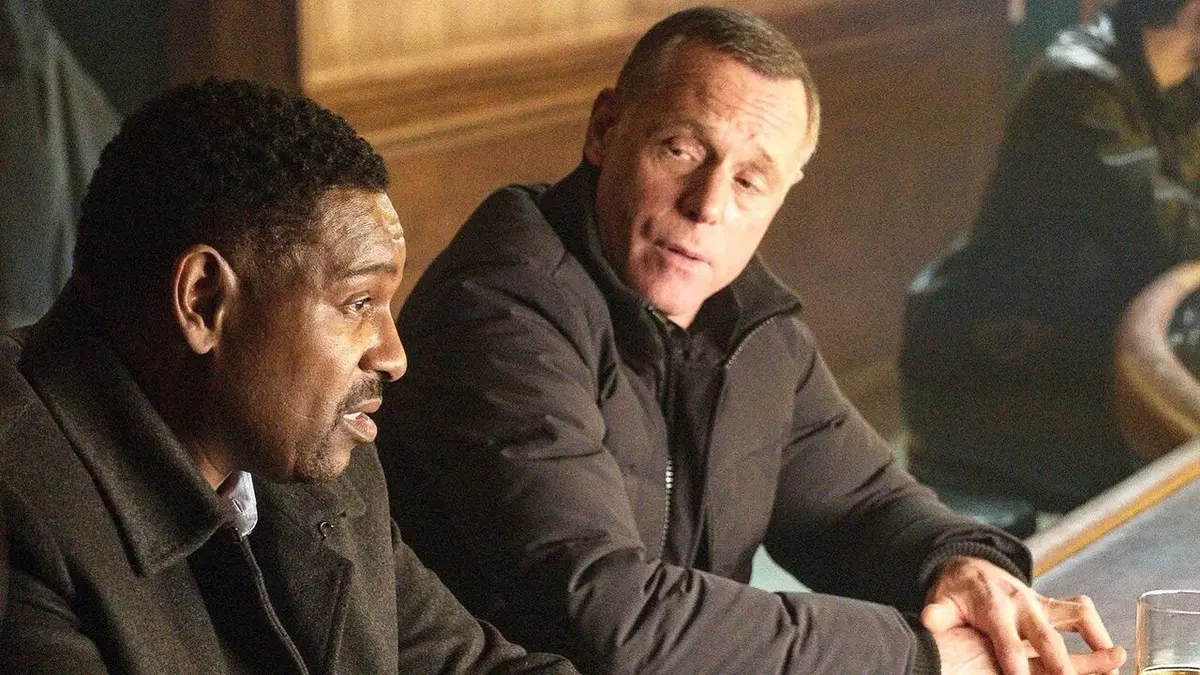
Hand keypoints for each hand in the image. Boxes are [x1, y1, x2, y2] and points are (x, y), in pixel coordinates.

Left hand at [923, 556, 1124, 674]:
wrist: (971, 567)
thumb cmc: (955, 593)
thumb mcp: (942, 600)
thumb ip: (939, 613)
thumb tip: (928, 619)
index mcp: (992, 606)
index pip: (1005, 639)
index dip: (1013, 661)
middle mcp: (1022, 602)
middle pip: (1045, 634)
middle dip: (1060, 660)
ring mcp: (1042, 601)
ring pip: (1074, 616)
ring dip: (1094, 640)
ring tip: (1112, 666)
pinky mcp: (1054, 604)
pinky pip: (1082, 611)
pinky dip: (1098, 631)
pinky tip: (1112, 656)